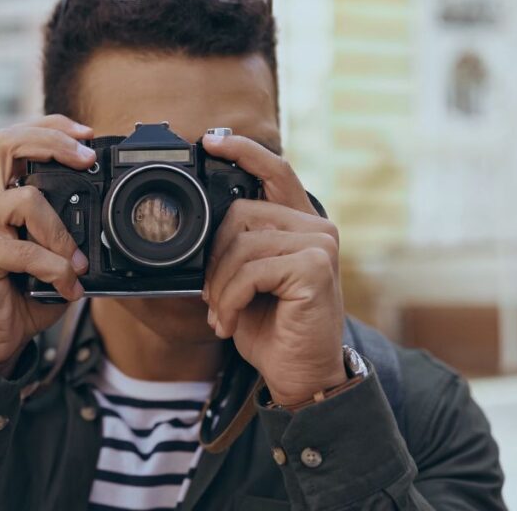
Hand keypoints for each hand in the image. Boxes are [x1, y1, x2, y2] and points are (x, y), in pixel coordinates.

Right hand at [0, 115, 95, 376]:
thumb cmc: (20, 295)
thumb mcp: (51, 255)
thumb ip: (67, 229)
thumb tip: (105, 212)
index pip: (14, 140)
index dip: (49, 128)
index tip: (86, 135)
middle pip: (6, 143)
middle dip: (53, 142)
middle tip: (87, 160)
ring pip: (25, 199)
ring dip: (62, 232)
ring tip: (77, 262)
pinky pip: (24, 250)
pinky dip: (55, 267)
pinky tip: (66, 286)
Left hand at [201, 134, 345, 405]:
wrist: (300, 374)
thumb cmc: (271, 328)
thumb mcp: (243, 280)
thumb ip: (233, 246)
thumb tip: (197, 225)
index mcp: (298, 224)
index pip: (274, 171)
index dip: (243, 150)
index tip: (210, 141)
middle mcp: (316, 226)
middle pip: (241, 213)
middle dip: (214, 259)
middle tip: (211, 297)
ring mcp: (320, 243)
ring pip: (241, 243)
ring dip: (219, 286)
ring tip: (223, 315)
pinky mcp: (315, 265)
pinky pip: (251, 269)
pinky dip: (231, 298)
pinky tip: (232, 320)